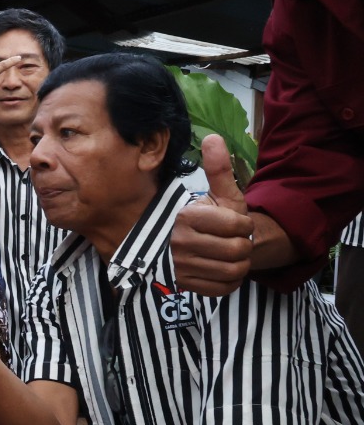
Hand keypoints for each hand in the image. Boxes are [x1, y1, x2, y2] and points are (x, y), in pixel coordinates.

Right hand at [171, 134, 254, 296]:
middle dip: (243, 245)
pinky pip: (222, 288)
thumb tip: (213, 137)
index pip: (237, 226)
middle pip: (238, 250)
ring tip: (230, 255)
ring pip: (232, 271)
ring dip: (239, 264)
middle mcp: (180, 243)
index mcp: (187, 217)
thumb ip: (218, 169)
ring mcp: (180, 267)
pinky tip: (223, 268)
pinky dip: (230, 281)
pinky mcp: (184, 286)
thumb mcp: (216, 194)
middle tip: (234, 240)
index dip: (244, 225)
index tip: (236, 223)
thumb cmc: (207, 217)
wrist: (186, 245)